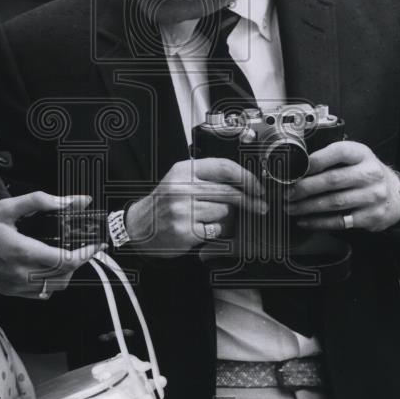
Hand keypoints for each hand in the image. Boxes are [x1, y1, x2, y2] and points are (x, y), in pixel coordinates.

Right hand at [0, 192, 105, 296]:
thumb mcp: (6, 208)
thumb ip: (41, 202)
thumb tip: (73, 201)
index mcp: (24, 253)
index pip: (67, 260)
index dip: (87, 254)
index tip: (98, 245)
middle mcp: (23, 275)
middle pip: (65, 276)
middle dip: (80, 262)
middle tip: (85, 247)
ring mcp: (17, 287)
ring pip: (55, 287)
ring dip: (67, 273)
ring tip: (69, 255)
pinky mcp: (10, 292)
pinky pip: (41, 293)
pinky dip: (52, 282)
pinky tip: (49, 268)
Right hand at [125, 158, 267, 256]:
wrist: (139, 227)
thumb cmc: (164, 204)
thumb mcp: (180, 180)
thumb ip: (207, 177)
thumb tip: (244, 181)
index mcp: (184, 171)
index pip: (224, 167)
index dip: (246, 177)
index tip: (258, 187)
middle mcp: (182, 188)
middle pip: (229, 192)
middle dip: (250, 201)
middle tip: (260, 206)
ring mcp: (183, 210)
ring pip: (224, 212)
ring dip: (224, 217)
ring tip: (206, 217)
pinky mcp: (185, 230)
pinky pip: (215, 229)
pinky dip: (214, 230)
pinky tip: (200, 228)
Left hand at [285, 141, 399, 231]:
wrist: (396, 195)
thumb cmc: (366, 175)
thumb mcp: (355, 158)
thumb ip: (331, 159)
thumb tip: (297, 167)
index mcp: (362, 154)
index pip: (338, 152)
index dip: (314, 161)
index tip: (295, 169)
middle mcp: (370, 174)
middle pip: (332, 180)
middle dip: (304, 188)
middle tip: (287, 193)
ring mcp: (373, 196)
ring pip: (334, 202)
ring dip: (307, 207)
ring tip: (290, 207)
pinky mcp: (371, 216)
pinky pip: (340, 221)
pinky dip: (318, 222)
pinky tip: (304, 220)